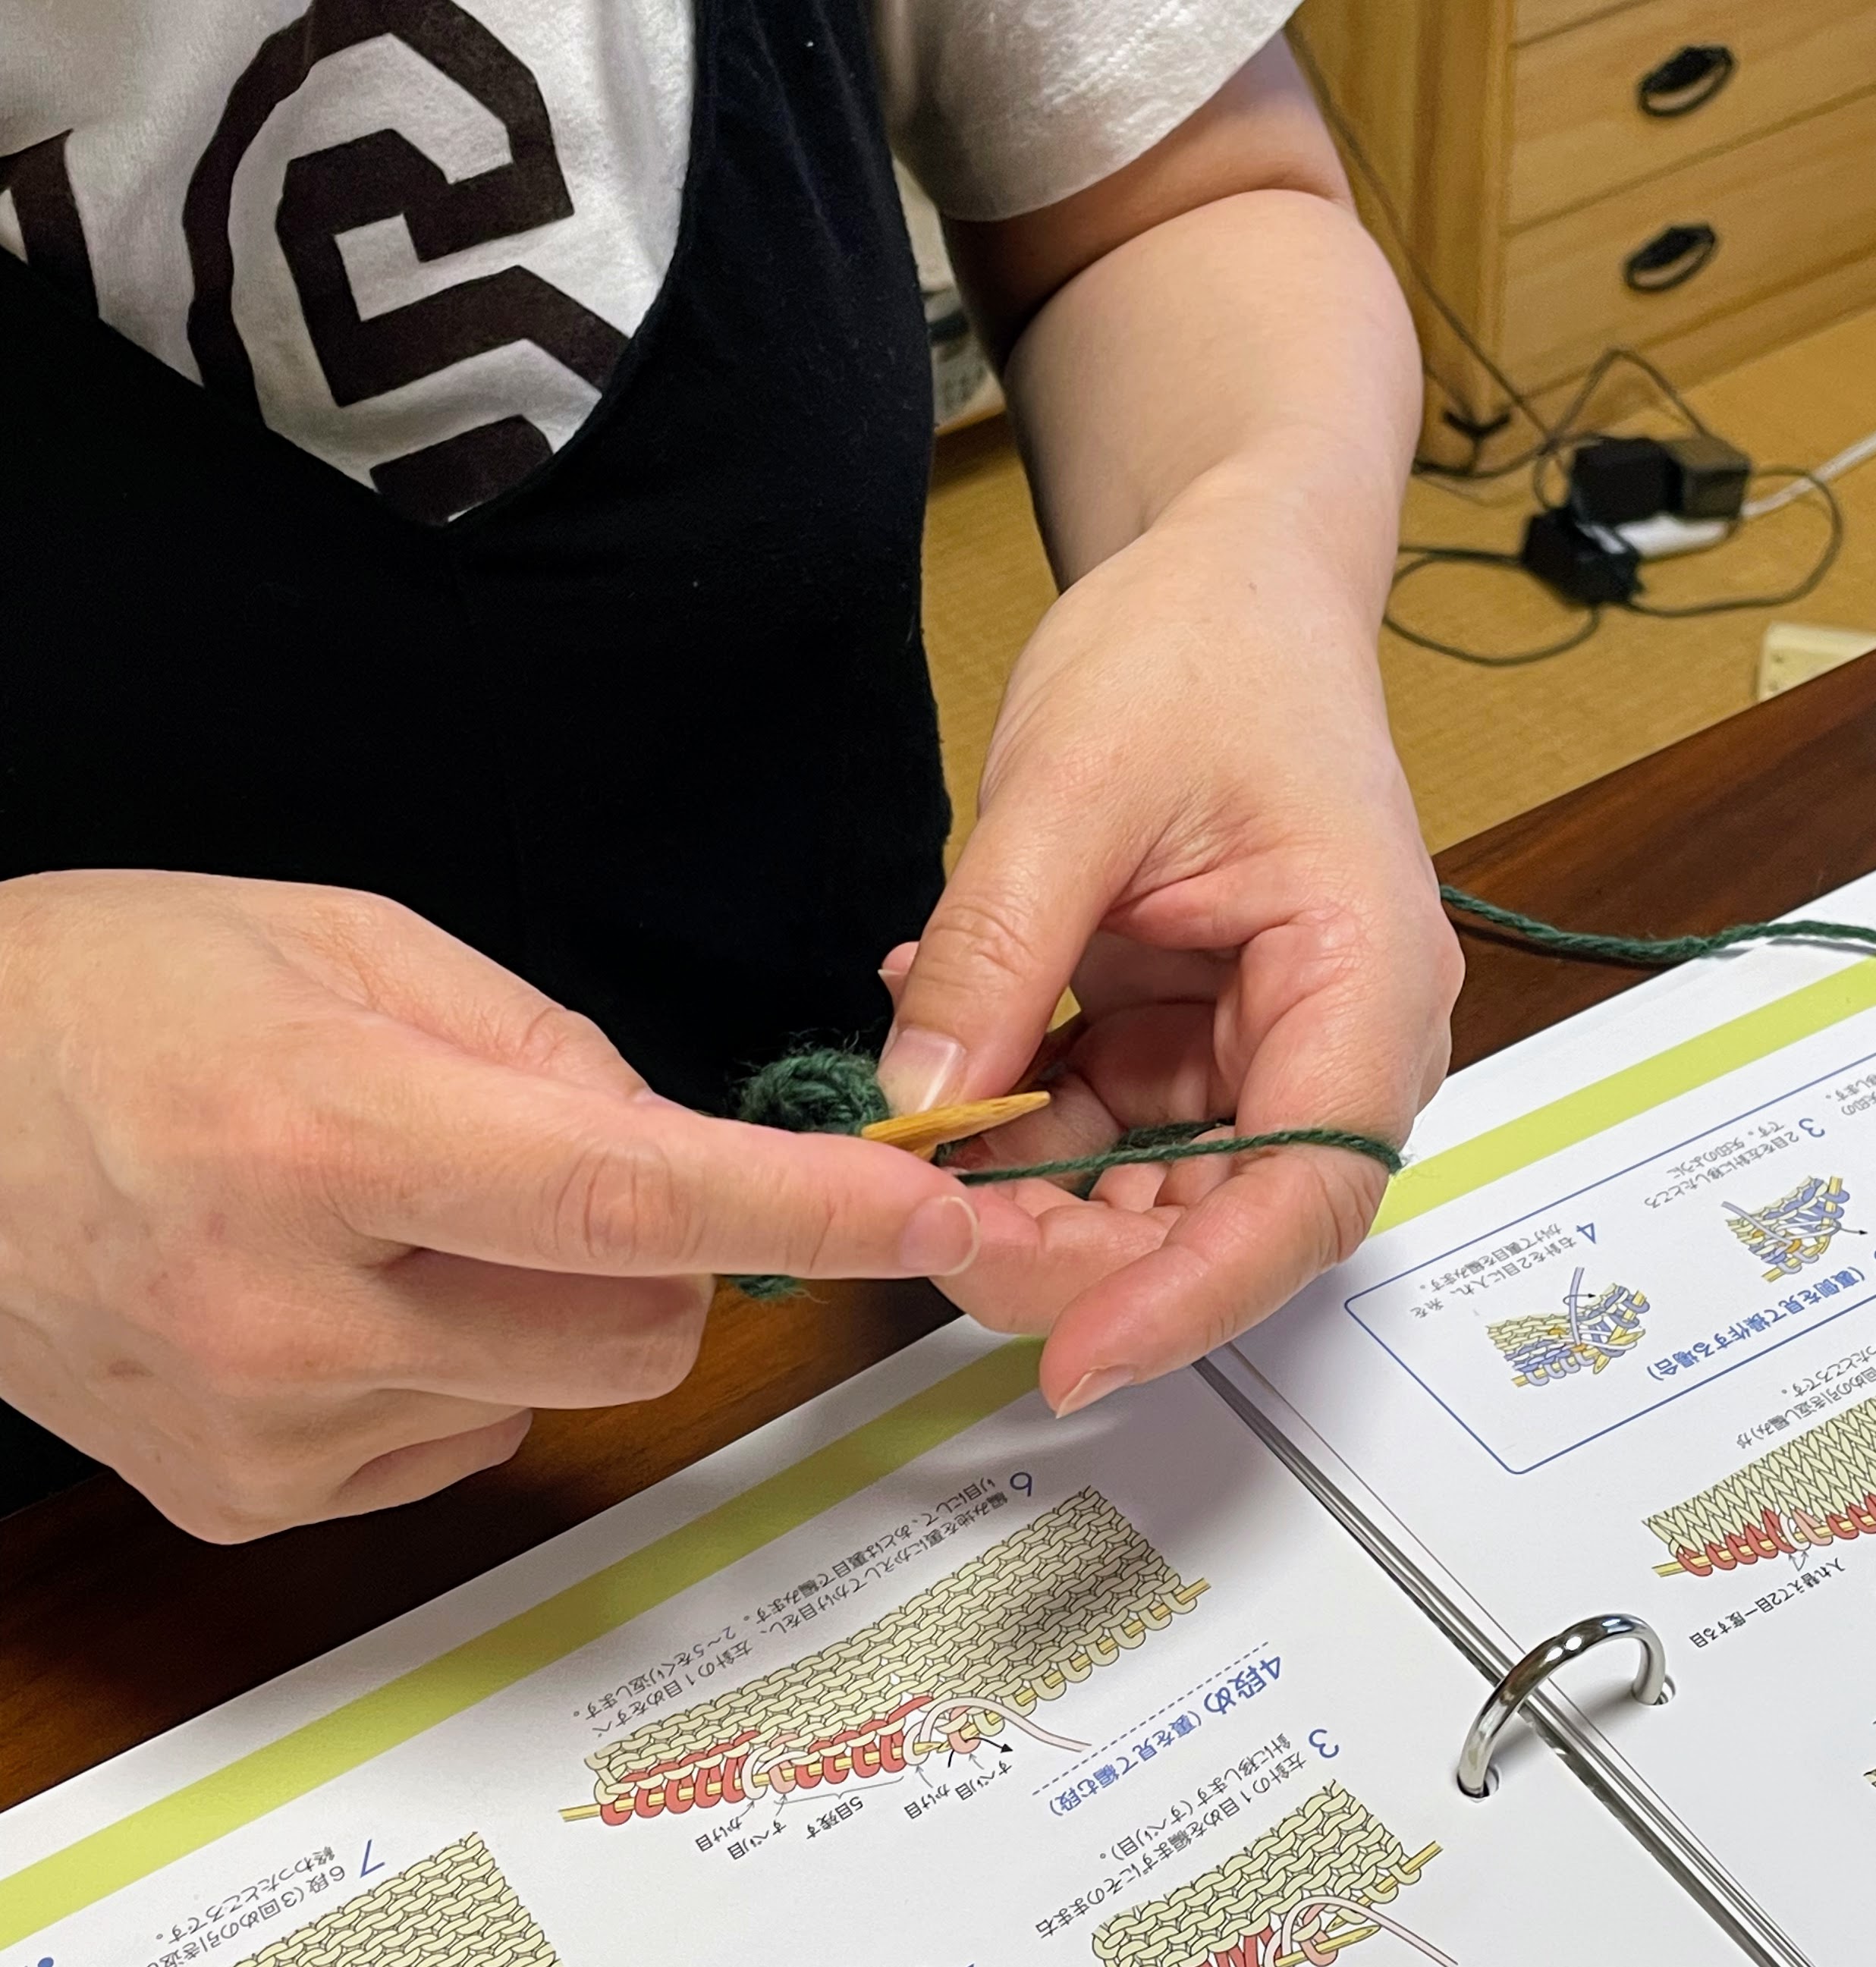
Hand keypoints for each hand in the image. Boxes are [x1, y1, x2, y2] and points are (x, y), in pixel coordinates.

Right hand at [0, 872, 988, 1539]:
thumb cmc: (119, 995)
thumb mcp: (347, 944)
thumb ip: (541, 1043)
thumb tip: (674, 1140)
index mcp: (329, 1130)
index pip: (626, 1189)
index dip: (803, 1204)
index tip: (927, 1207)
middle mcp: (293, 1308)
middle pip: (635, 1328)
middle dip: (665, 1250)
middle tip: (565, 1167)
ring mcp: (266, 1431)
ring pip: (558, 1393)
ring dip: (547, 1305)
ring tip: (407, 1215)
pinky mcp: (242, 1500)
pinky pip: (460, 1443)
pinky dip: (459, 1368)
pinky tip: (349, 1292)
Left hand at [877, 486, 1461, 1412]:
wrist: (1223, 582)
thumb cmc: (1200, 648)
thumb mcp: (1073, 786)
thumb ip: (1000, 951)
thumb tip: (917, 1107)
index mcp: (1362, 978)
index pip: (1306, 1192)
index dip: (1188, 1299)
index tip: (1067, 1356)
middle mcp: (1330, 1037)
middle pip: (1220, 1217)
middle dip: (1070, 1250)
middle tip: (924, 1229)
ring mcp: (1257, 1043)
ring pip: (1147, 1187)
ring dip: (1023, 1191)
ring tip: (908, 1142)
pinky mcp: (1188, 1034)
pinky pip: (1101, 1122)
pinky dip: (1013, 1117)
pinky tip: (939, 1058)